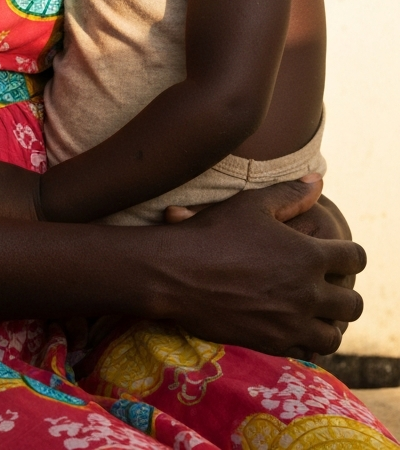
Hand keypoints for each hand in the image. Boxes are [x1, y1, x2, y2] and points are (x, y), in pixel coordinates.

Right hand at [148, 176, 364, 356]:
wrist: (177, 273)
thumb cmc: (213, 232)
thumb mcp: (252, 204)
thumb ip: (291, 193)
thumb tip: (318, 180)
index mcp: (308, 255)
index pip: (355, 258)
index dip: (350, 254)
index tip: (339, 254)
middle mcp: (307, 292)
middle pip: (353, 303)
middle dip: (344, 292)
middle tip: (328, 285)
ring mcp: (291, 322)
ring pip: (334, 335)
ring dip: (329, 322)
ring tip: (314, 311)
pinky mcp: (273, 344)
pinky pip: (307, 350)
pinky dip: (305, 340)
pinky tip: (290, 324)